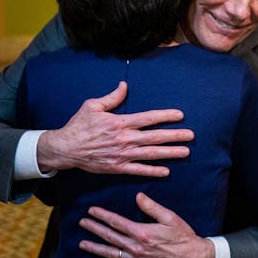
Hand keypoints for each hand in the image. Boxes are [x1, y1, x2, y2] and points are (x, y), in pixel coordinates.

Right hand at [37, 81, 193, 176]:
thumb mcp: (93, 106)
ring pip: (151, 154)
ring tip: (186, 152)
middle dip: (175, 136)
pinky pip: (138, 170)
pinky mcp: (117, 167)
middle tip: (191, 135)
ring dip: (169, 153)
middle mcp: (124, 139)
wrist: (65, 148)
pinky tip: (166, 171)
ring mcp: (122, 154)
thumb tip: (125, 86)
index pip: (148, 118)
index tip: (180, 115)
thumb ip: (112, 97)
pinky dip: (153, 171)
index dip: (166, 116)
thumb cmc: (79, 125)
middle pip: (155, 136)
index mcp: (120, 122)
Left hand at [78, 192, 214, 257]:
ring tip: (82, 244)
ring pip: (111, 253)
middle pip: (110, 237)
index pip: (117, 222)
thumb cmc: (183, 236)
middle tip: (83, 223)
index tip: (92, 211)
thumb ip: (152, 207)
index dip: (103, 216)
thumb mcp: (170, 217)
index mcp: (142, 232)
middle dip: (95, 229)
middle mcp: (137, 247)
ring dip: (95, 248)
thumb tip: (138, 196)